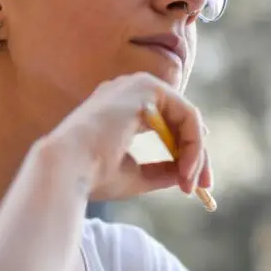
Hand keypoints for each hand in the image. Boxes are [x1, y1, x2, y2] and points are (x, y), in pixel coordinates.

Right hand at [36, 72, 212, 201]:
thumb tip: (186, 174)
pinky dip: (193, 144)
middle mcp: (130, 90)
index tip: (194, 181)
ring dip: (196, 153)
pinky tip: (188, 168)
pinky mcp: (147, 88)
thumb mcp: (135, 175)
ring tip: (192, 183)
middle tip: (203, 186)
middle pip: (180, 118)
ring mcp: (138, 85)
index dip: (186, 151)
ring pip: (187, 117)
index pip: (166, 123)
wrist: (67, 169)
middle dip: (196, 154)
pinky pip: (187, 114)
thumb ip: (161, 171)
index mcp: (121, 107)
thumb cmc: (92, 175)